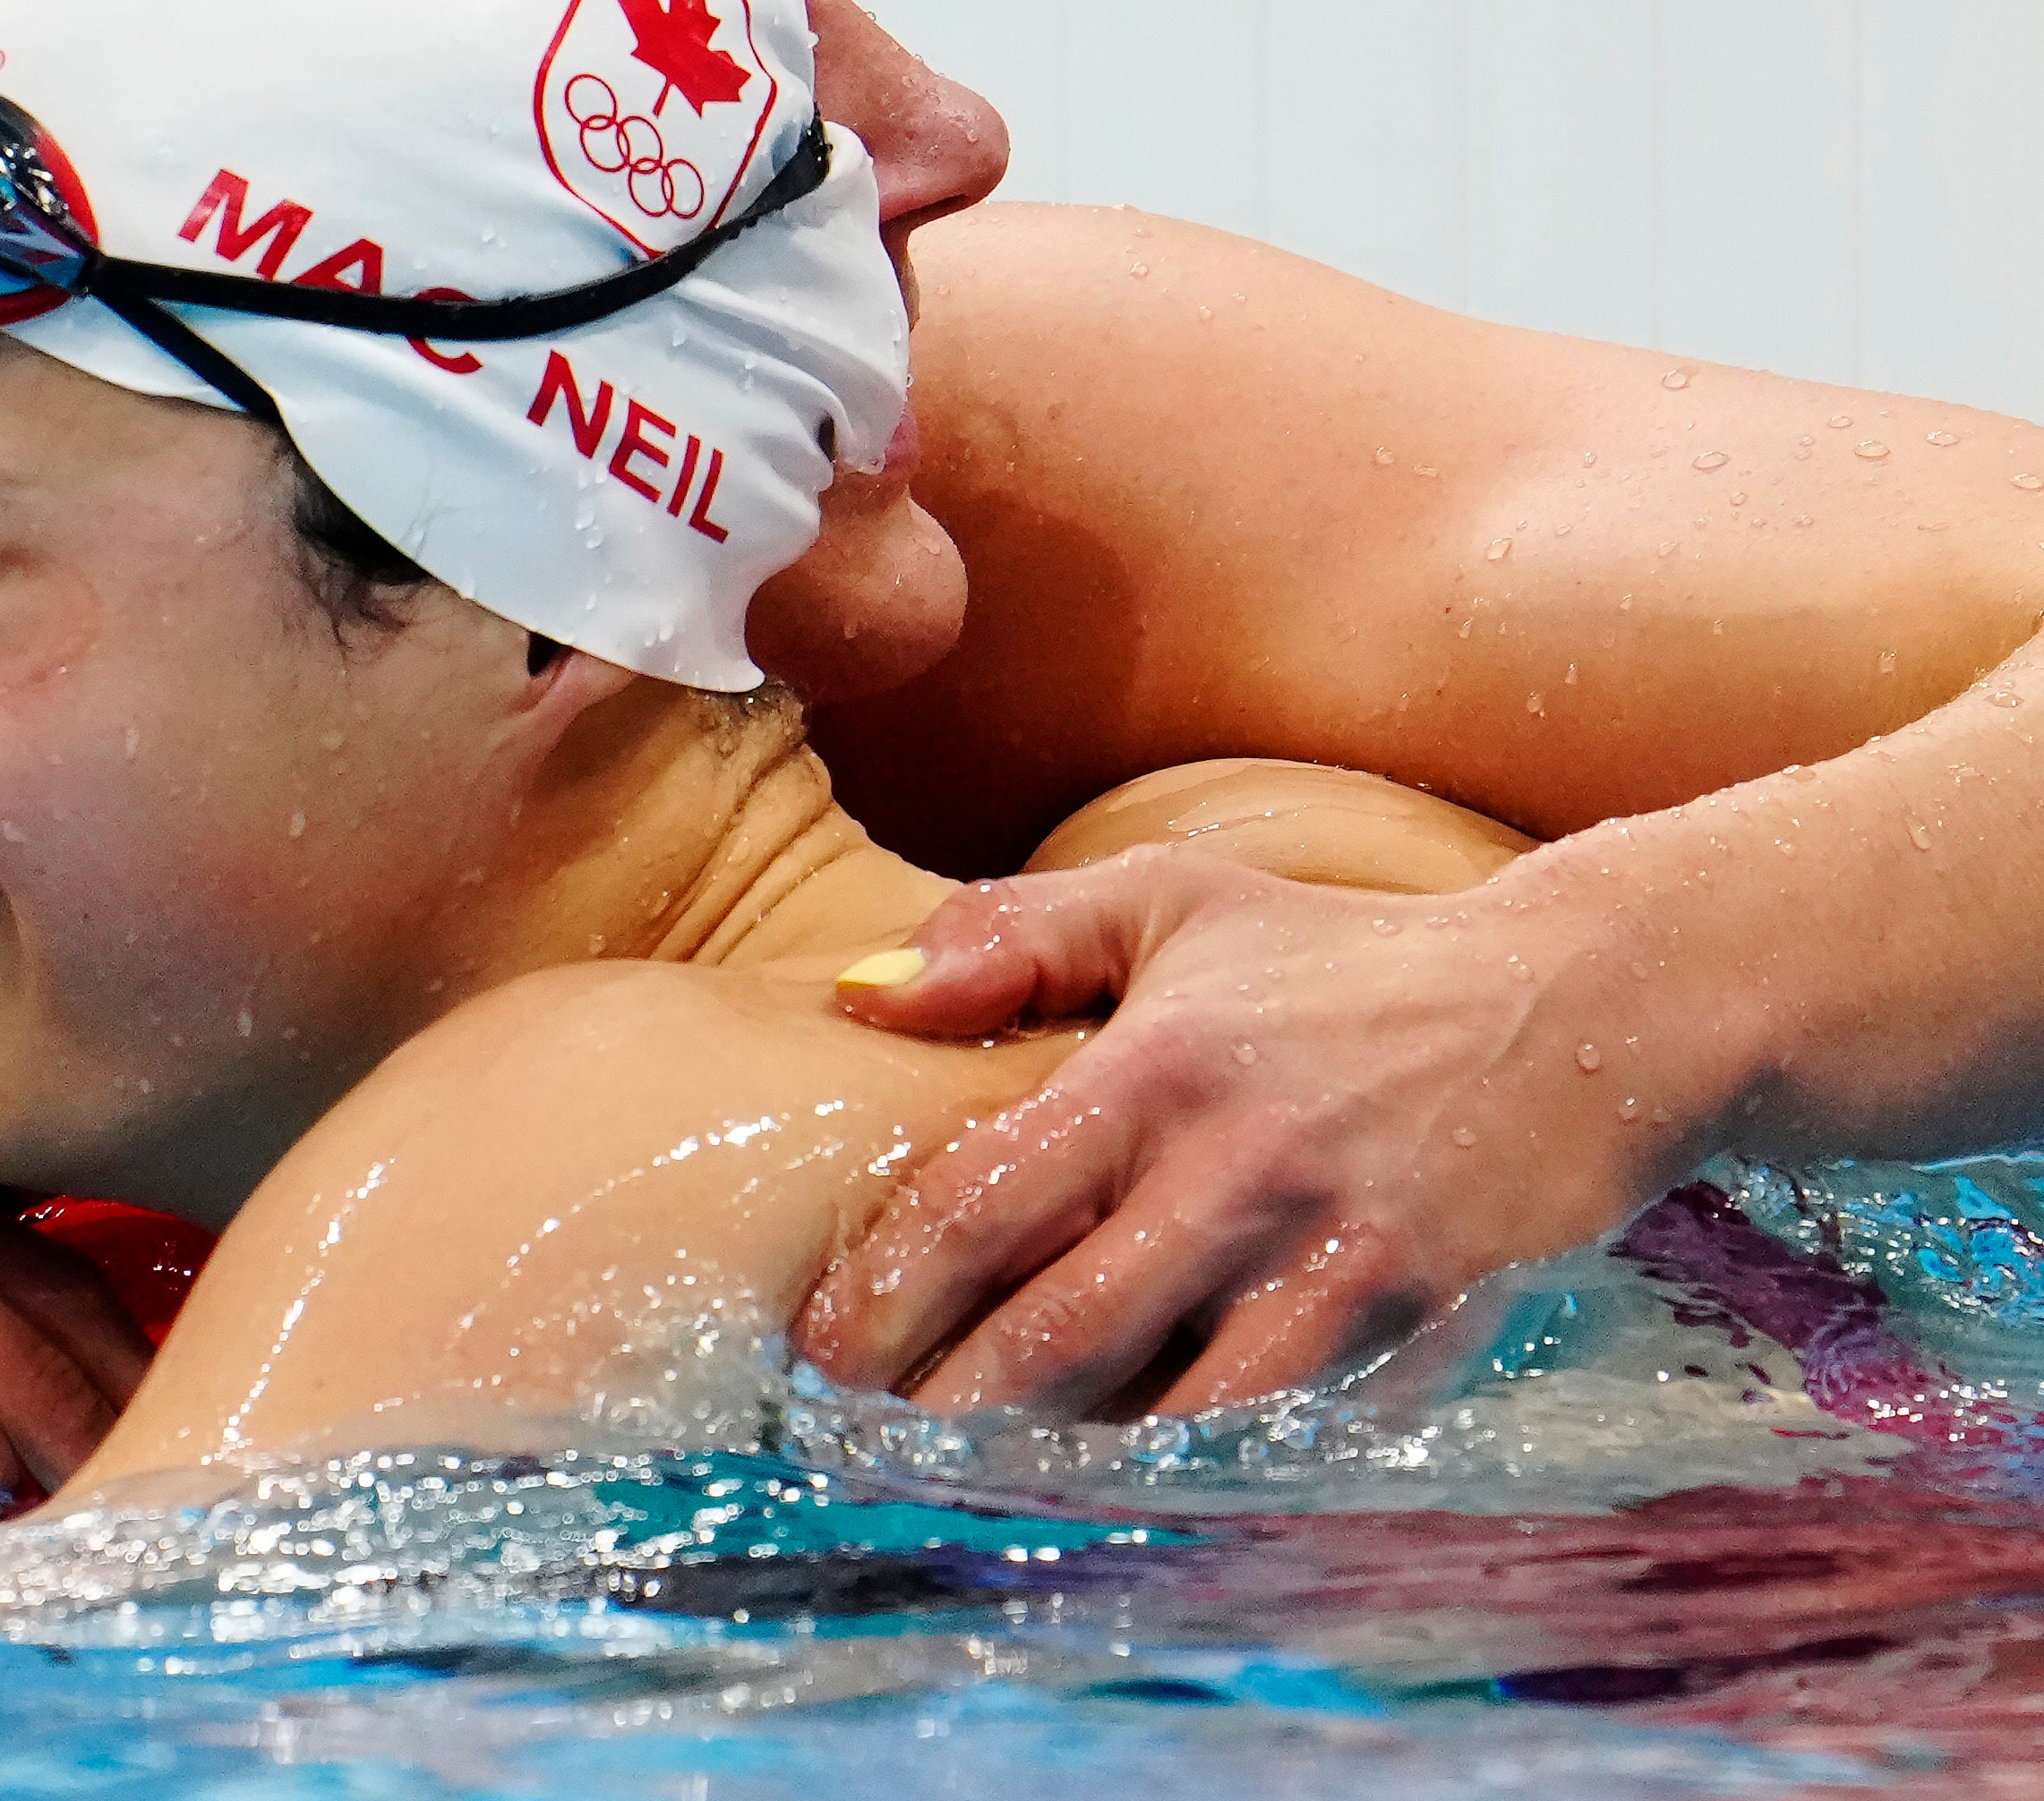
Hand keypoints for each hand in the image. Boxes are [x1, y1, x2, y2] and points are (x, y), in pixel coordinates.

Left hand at [797, 848, 1696, 1415]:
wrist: (1584, 1005)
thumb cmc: (1341, 959)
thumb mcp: (1173, 900)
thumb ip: (1011, 937)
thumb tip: (855, 998)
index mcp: (1152, 1068)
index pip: (980, 1202)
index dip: (884, 1296)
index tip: (815, 1357)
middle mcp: (1235, 1170)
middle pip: (1056, 1332)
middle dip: (947, 1411)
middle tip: (866, 1454)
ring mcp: (1332, 1257)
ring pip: (1166, 1404)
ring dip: (1063, 1462)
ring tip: (971, 1493)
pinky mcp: (1414, 1321)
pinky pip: (1281, 1427)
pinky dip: (1194, 1467)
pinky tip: (1123, 1497)